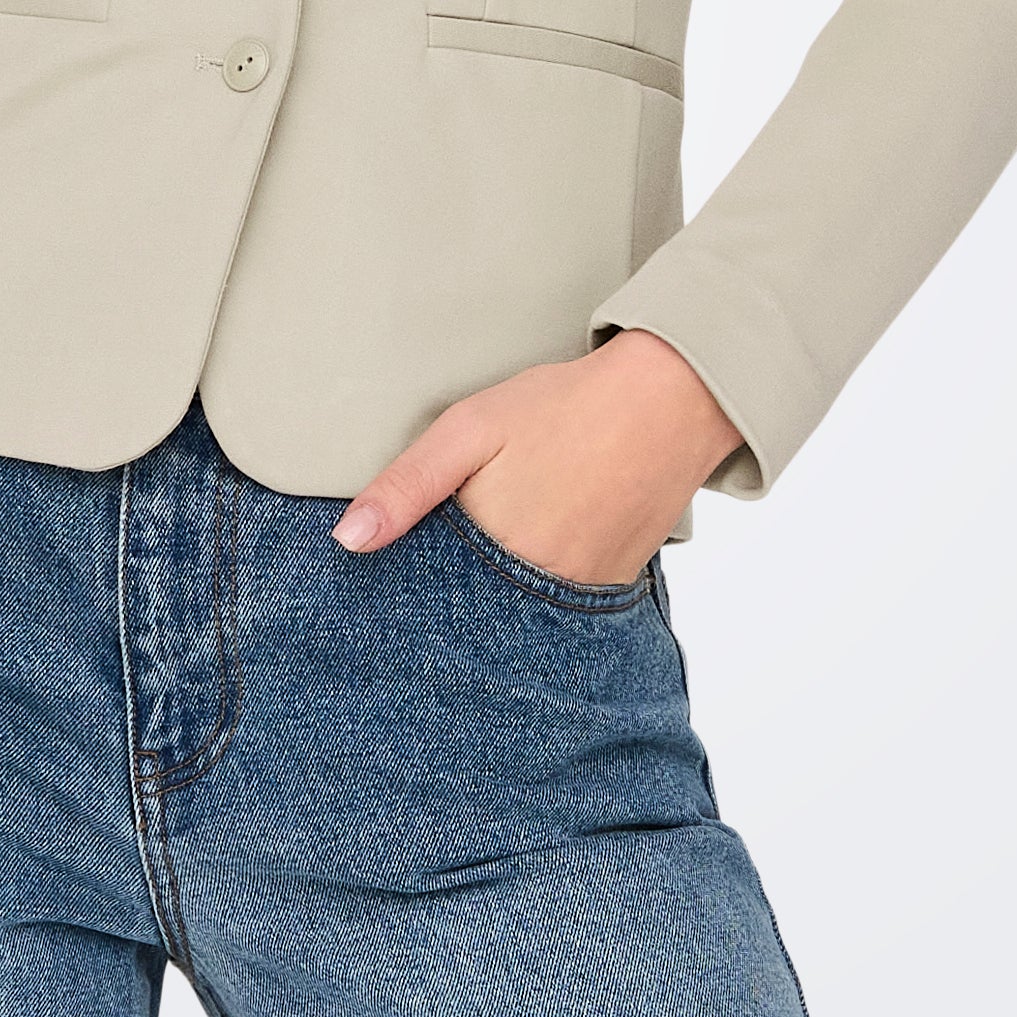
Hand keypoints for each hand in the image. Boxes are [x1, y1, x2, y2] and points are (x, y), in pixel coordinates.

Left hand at [332, 331, 745, 585]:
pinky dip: (542, 589)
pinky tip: (537, 549)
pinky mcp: (613, 589)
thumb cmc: (562, 408)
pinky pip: (562, 607)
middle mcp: (540, 590)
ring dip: (498, 597)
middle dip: (453, 600)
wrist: (668, 401)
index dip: (408, 591)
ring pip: (518, 615)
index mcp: (493, 552)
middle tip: (453, 557)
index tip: (387, 585)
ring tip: (496, 550)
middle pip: (475, 615)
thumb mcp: (468, 430)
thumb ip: (406, 486)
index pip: (430, 600)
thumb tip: (348, 541)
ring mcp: (581, 596)